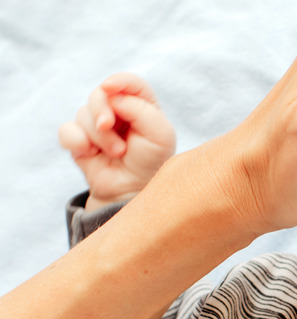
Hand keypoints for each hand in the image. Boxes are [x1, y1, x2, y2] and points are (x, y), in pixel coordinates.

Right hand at [59, 73, 175, 210]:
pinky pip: (67, 130)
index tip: (110, 88)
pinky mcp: (80, 140)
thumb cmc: (151, 162)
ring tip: (116, 152)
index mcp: (142, 106)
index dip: (119, 81)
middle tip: (109, 127)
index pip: (130, 83)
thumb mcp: (160, 135)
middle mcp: (119, 111)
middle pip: (100, 94)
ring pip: (83, 113)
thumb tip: (113, 96)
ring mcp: (98, 125)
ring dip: (98, 135)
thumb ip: (141, 110)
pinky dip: (77, 141)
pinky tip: (90, 153)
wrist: (132, 190)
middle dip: (102, 110)